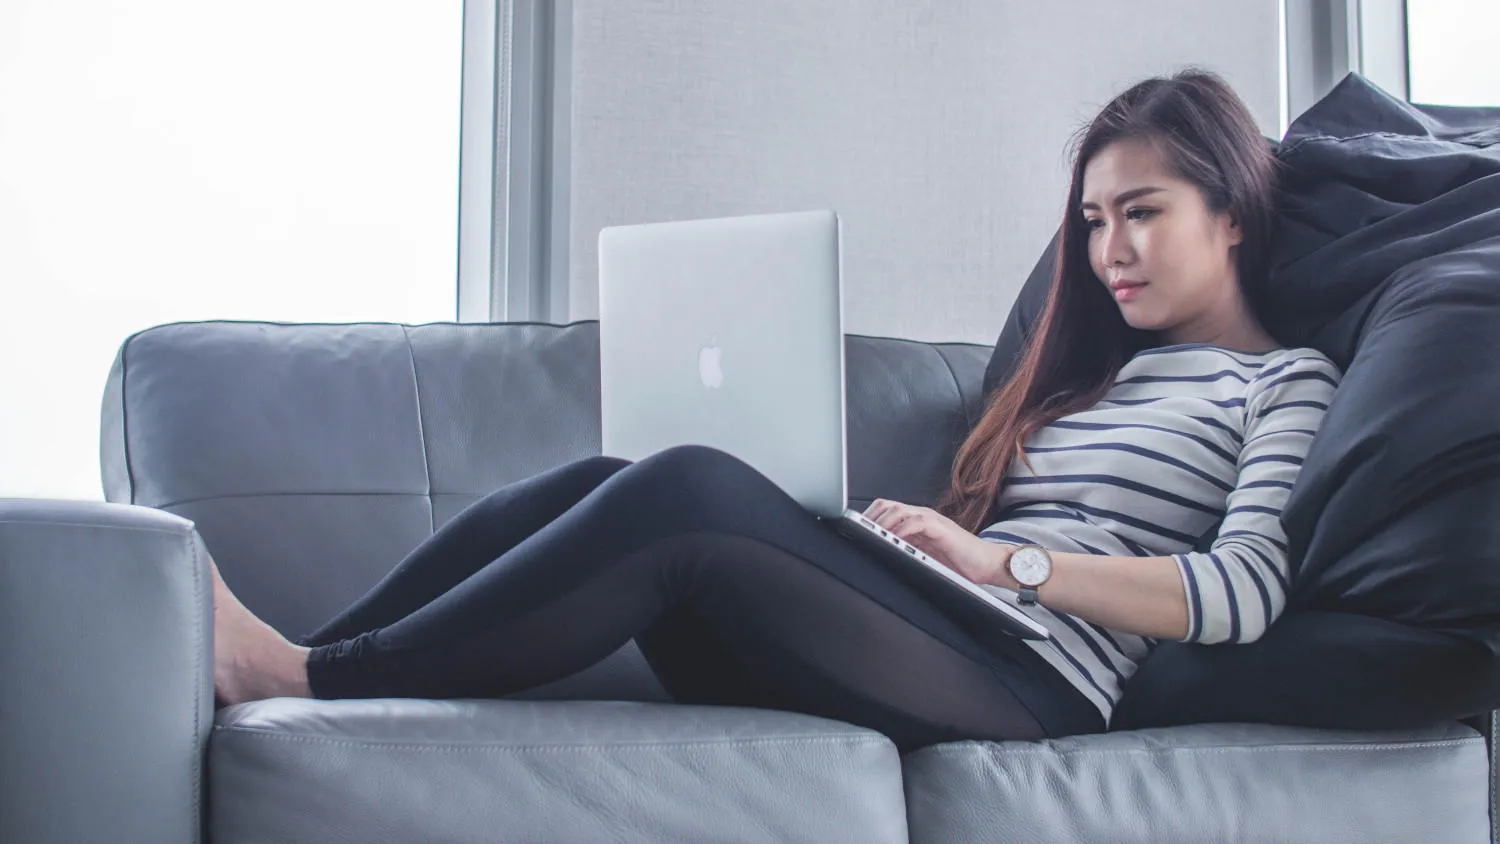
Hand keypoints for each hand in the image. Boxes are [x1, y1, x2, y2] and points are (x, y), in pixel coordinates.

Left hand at [864, 499, 1015, 586]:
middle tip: (856, 532)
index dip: (868, 518)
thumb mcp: (926, 555)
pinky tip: (892, 539)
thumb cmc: (961, 562)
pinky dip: (901, 530)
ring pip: (898, 510)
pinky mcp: (941, 528)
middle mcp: (922, 516)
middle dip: (869, 518)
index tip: (852, 530)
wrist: (989, 564)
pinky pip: (916, 522)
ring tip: (869, 535)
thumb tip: (883, 555)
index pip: (886, 510)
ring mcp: (932, 520)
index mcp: (917, 521)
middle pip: (887, 505)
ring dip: (882, 523)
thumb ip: (907, 550)